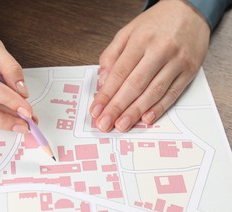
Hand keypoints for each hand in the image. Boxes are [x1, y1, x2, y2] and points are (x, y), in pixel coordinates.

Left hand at [89, 0, 209, 131]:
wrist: (191, 10)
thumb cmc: (157, 22)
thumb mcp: (128, 31)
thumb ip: (112, 55)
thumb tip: (103, 81)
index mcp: (141, 40)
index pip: (118, 73)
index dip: (106, 95)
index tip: (96, 110)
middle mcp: (160, 50)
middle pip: (134, 85)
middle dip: (117, 107)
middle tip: (105, 123)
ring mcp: (177, 61)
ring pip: (153, 91)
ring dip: (136, 112)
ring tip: (122, 125)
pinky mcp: (190, 71)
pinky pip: (173, 93)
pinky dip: (159, 108)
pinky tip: (147, 119)